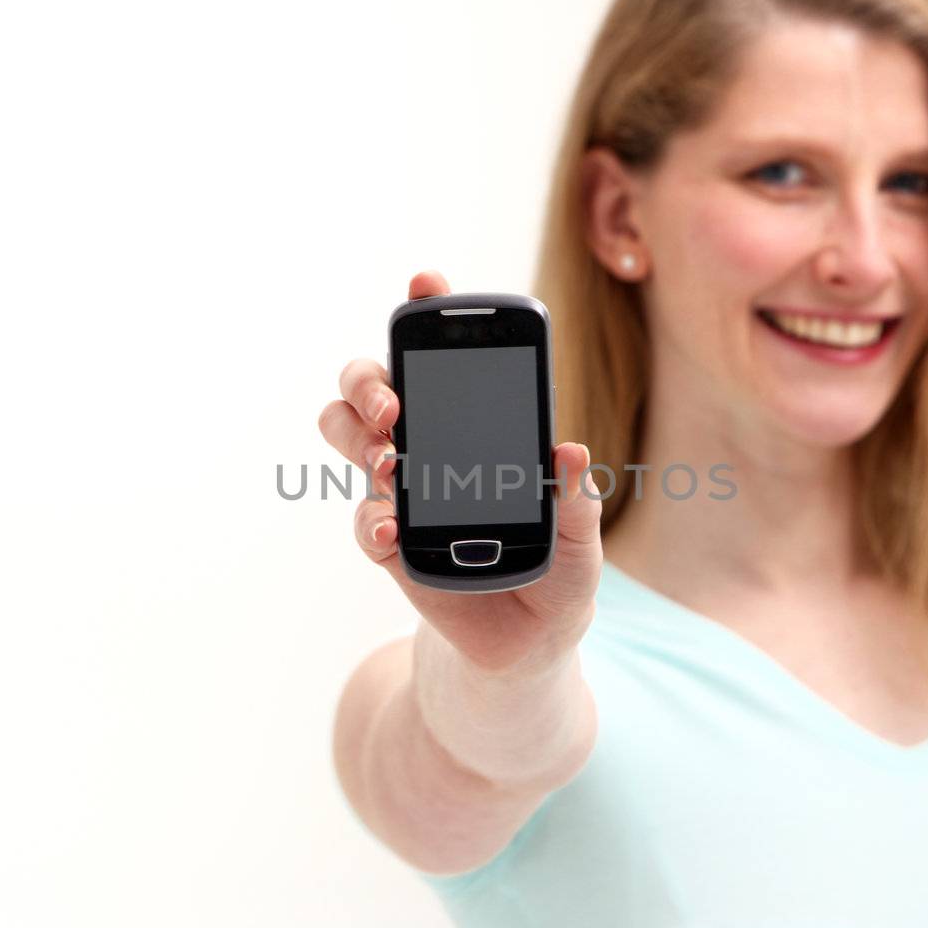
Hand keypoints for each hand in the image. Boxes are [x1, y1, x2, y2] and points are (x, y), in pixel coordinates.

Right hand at [318, 270, 603, 676]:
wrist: (530, 642)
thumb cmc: (559, 571)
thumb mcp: (580, 535)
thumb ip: (574, 498)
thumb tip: (570, 452)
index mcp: (479, 423)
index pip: (447, 356)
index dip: (429, 313)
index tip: (427, 284)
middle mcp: (430, 443)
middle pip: (371, 384)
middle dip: (370, 380)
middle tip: (394, 407)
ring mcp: (403, 490)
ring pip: (347, 435)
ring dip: (357, 437)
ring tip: (390, 462)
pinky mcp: (389, 543)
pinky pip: (364, 518)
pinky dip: (371, 520)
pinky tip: (392, 531)